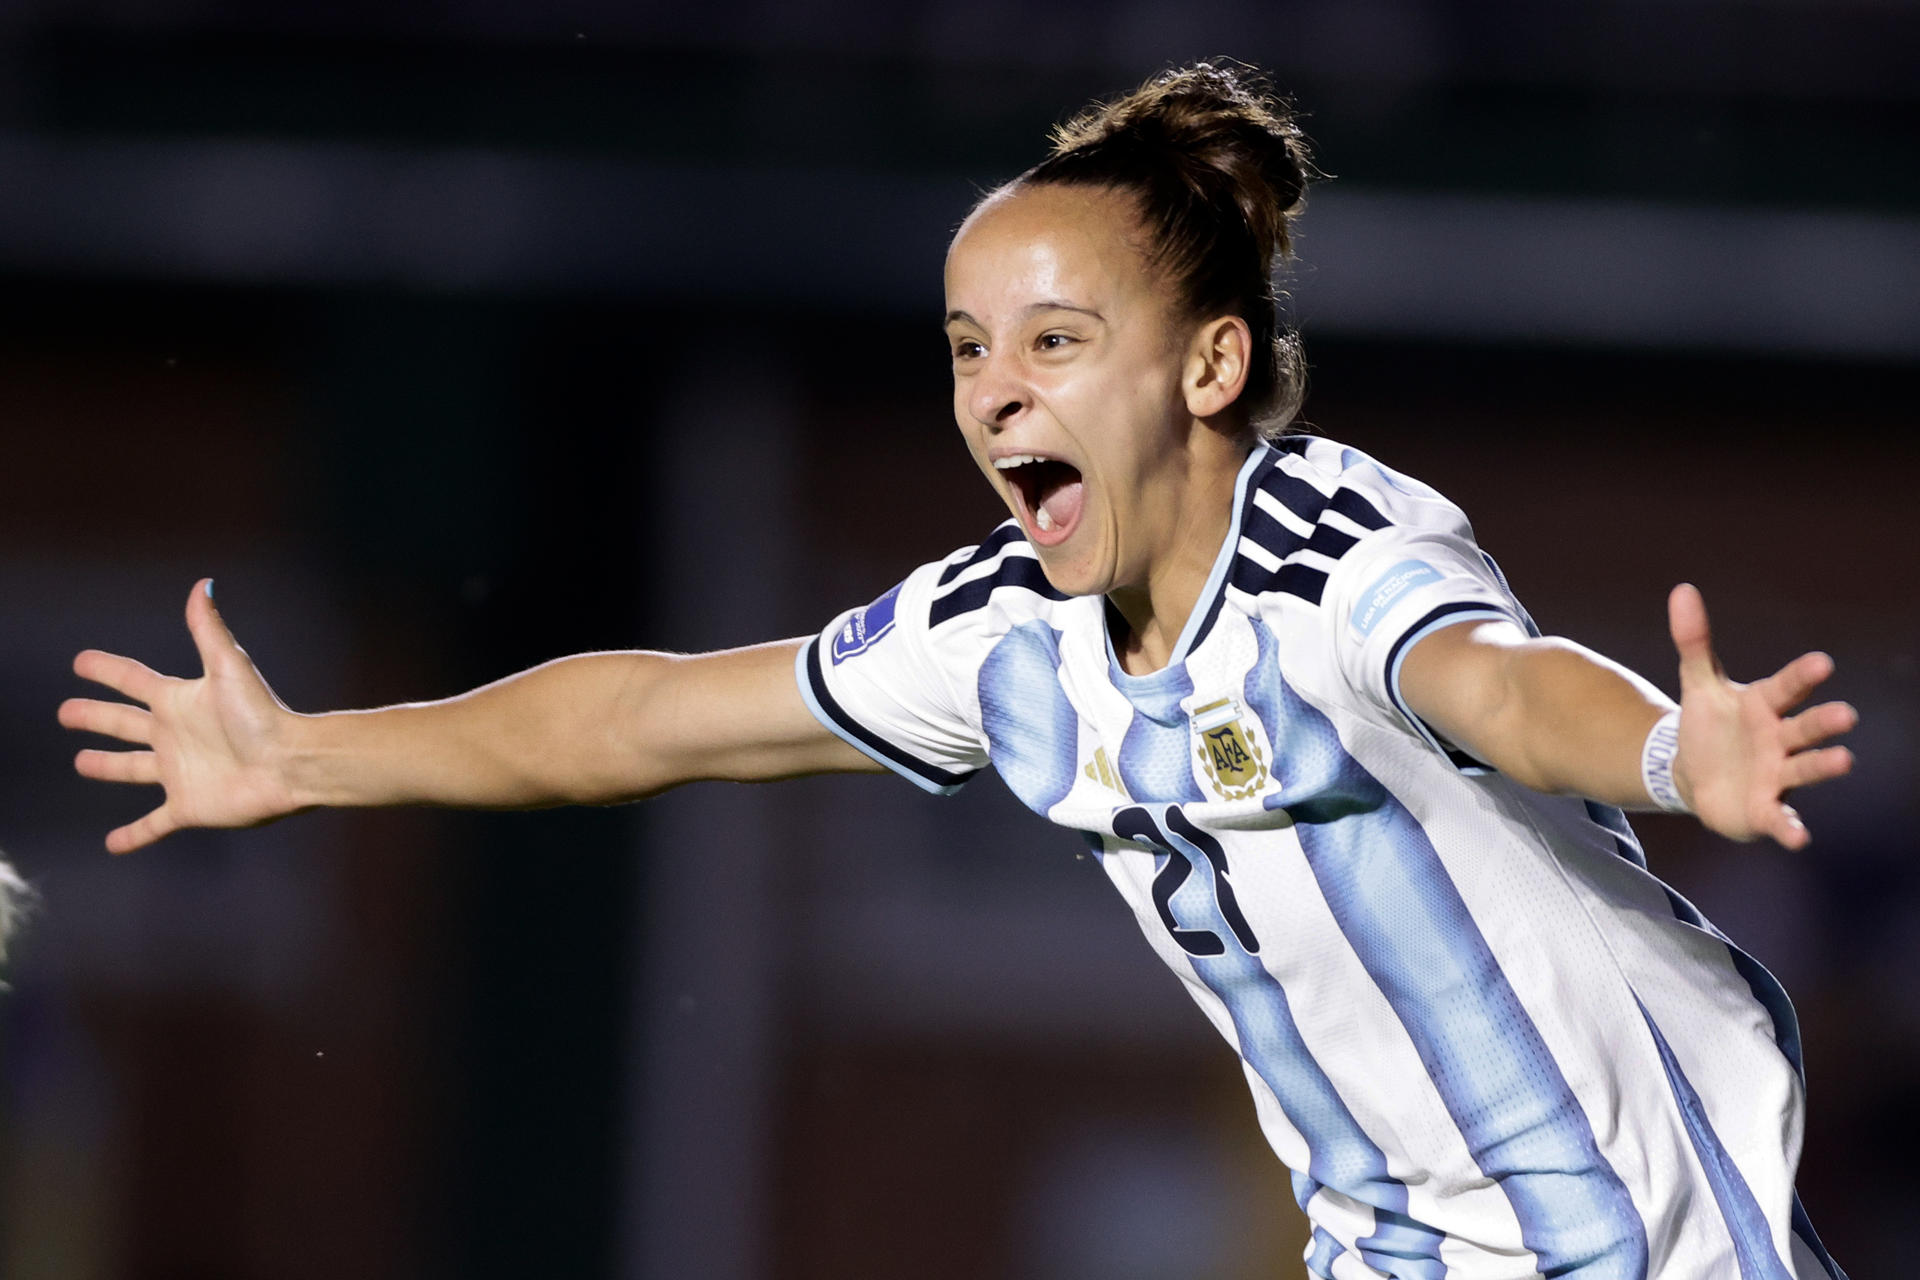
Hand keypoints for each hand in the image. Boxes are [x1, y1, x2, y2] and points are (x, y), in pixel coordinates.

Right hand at [59, 580, 301, 853]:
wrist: (292, 764)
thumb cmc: (263, 716)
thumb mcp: (230, 668)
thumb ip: (209, 630)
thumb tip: (203, 584)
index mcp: (180, 702)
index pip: (134, 681)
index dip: (106, 671)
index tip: (80, 661)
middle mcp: (176, 735)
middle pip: (125, 723)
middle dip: (96, 716)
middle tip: (67, 711)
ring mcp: (179, 772)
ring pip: (132, 769)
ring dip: (108, 766)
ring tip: (83, 762)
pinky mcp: (188, 806)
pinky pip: (153, 824)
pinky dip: (134, 835)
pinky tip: (112, 845)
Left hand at [1668, 583, 1855, 848]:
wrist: (1694, 772)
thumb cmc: (1708, 724)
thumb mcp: (1698, 683)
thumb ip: (1693, 641)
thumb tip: (1681, 590)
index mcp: (1765, 705)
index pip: (1786, 687)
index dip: (1803, 676)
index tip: (1822, 662)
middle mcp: (1780, 739)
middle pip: (1805, 727)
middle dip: (1824, 722)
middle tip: (1845, 714)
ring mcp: (1777, 775)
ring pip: (1805, 768)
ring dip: (1823, 765)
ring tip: (1844, 759)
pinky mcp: (1765, 809)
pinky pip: (1781, 819)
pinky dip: (1790, 828)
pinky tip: (1799, 838)